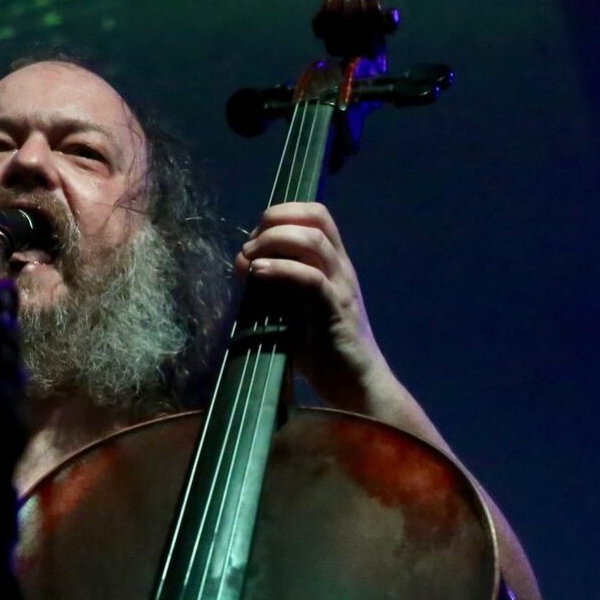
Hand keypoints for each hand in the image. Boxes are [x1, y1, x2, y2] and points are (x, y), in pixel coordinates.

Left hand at [234, 201, 388, 412]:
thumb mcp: (294, 309)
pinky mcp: (335, 310)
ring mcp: (341, 286)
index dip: (281, 214)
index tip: (253, 237)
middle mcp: (341, 267)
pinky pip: (310, 278)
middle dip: (275, 219)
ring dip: (274, 240)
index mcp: (334, 264)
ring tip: (250, 258)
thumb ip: (274, 285)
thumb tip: (242, 263)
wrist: (356, 385)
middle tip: (249, 245)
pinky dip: (280, 269)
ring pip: (313, 240)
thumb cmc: (323, 351)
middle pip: (316, 217)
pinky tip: (258, 274)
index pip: (316, 215)